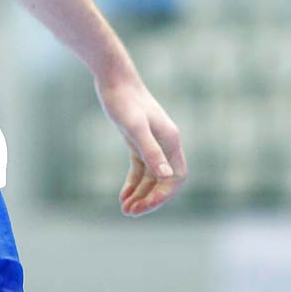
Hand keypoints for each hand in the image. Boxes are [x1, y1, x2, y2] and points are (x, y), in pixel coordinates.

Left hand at [95, 72, 185, 216]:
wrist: (113, 78)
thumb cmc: (124, 100)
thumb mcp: (135, 127)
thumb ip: (150, 151)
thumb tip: (166, 176)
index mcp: (171, 140)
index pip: (176, 177)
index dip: (163, 194)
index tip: (144, 206)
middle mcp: (165, 143)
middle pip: (164, 180)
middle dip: (150, 198)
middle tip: (130, 212)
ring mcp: (152, 142)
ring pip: (151, 177)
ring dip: (140, 194)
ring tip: (125, 209)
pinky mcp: (138, 140)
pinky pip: (140, 168)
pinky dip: (133, 183)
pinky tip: (123, 196)